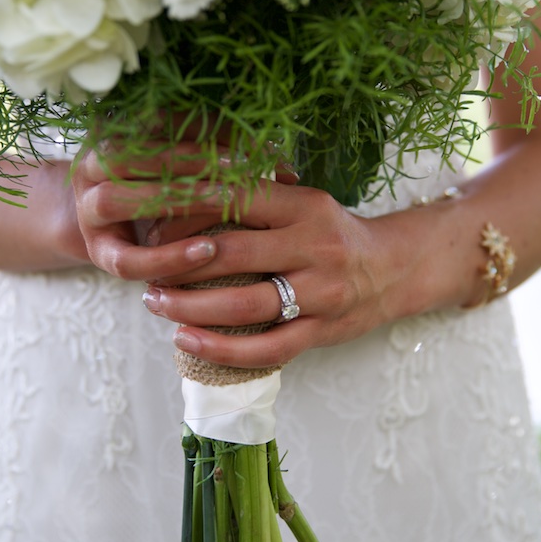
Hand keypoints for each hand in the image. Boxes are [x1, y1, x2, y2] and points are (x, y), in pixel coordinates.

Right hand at [71, 139, 298, 280]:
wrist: (113, 233)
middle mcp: (93, 166)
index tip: (252, 144)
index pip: (154, 118)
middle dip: (186, 158)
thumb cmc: (166, 194)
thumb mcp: (190, 169)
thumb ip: (226, 159)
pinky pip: (127, 258)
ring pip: (117, 200)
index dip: (203, 127)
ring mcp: (89, 210)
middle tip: (239, 170)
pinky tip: (207, 253)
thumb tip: (288, 170)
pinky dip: (167, 256)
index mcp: (114, 132)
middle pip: (129, 153)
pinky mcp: (99, 254)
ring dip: (172, 200)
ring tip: (224, 204)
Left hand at [139, 180, 405, 368]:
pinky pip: (266, 348)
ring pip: (244, 305)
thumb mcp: (302, 202)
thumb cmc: (333, 232)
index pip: (235, 199)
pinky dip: (221, 349)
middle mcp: (315, 246)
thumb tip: (180, 193)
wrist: (397, 268)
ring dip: (189, 306)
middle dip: (178, 262)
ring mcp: (321, 293)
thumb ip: (255, 199)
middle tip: (143, 265)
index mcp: (305, 205)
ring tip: (155, 302)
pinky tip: (186, 341)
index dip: (186, 208)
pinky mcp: (322, 332)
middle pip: (233, 253)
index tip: (148, 216)